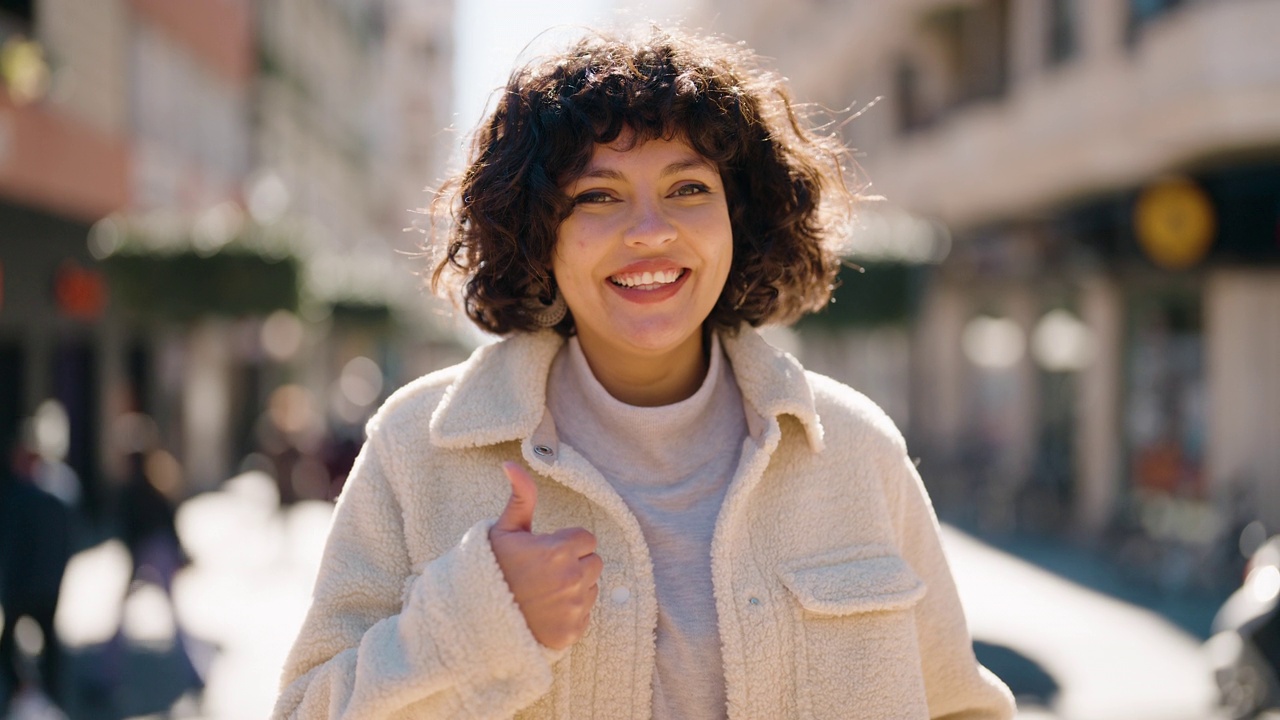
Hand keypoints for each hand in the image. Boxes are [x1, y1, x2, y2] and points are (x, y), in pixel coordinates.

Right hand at [489, 461, 601, 649]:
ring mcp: (574, 607)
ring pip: (591, 587)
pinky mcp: (573, 631)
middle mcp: (572, 578)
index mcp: (559, 550)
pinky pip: (585, 614)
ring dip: (574, 587)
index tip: (544, 552)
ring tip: (543, 592)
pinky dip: (570, 613)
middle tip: (544, 572)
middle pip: (594, 562)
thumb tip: (511, 463)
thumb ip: (520, 497)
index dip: (566, 543)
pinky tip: (545, 611)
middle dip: (574, 563)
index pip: (586, 539)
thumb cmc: (490, 570)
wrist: (474, 618)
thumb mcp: (504, 531)